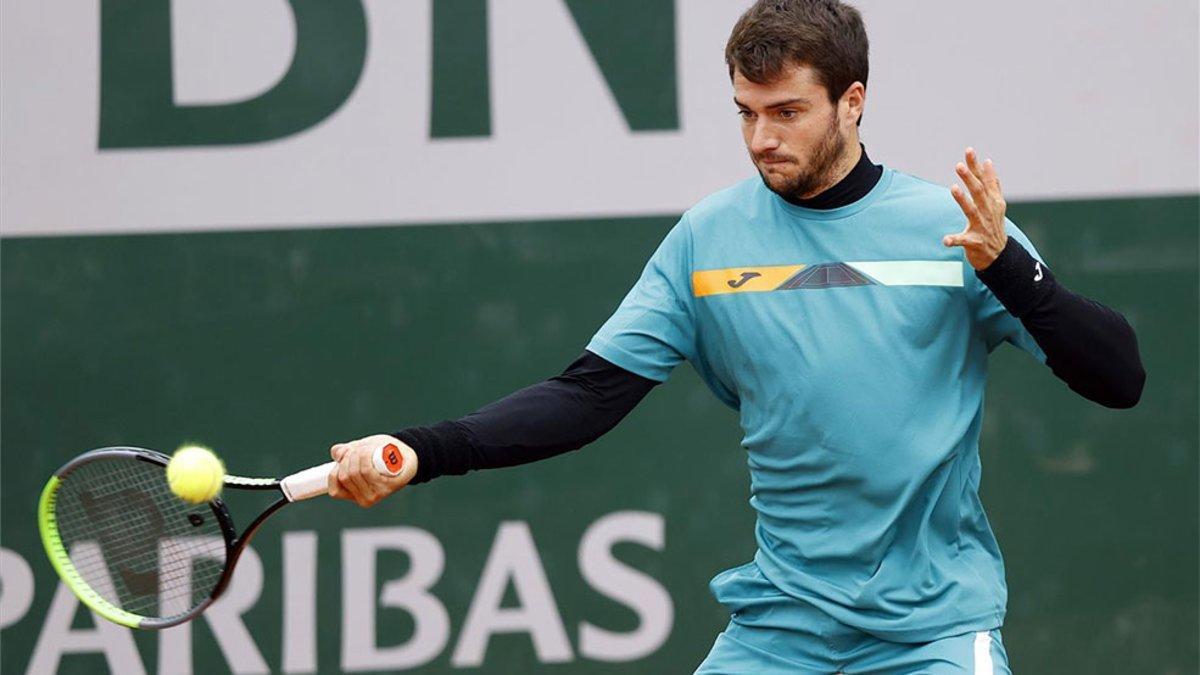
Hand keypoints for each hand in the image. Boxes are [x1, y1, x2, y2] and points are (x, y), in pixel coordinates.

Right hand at [327, 434, 417, 507]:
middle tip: (360, 449)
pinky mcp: (387, 488)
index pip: (334, 490)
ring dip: (359, 454)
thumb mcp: (360, 450)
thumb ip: (346, 452)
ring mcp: (376, 495)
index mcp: (354, 494)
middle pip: (344, 476)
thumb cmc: (383, 453)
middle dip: (349, 457)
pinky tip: (373, 452)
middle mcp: (364, 499)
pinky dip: (367, 456)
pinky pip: (367, 471)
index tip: (343, 458)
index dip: (334, 471)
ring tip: (368, 448)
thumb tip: (337, 453)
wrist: (407, 454)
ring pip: (355, 472)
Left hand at [943, 147, 1007, 269]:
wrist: (999, 255)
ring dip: (963, 200)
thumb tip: (988, 162)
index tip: (969, 151)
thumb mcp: (996, 203)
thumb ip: (991, 183)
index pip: (983, 180)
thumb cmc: (993, 226)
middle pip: (978, 192)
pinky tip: (945, 240)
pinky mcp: (975, 242)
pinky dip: (954, 240)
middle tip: (958, 165)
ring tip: (953, 189)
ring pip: (972, 211)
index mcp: (992, 202)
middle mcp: (988, 212)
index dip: (976, 166)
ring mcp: (982, 227)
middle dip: (969, 178)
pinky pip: (963, 241)